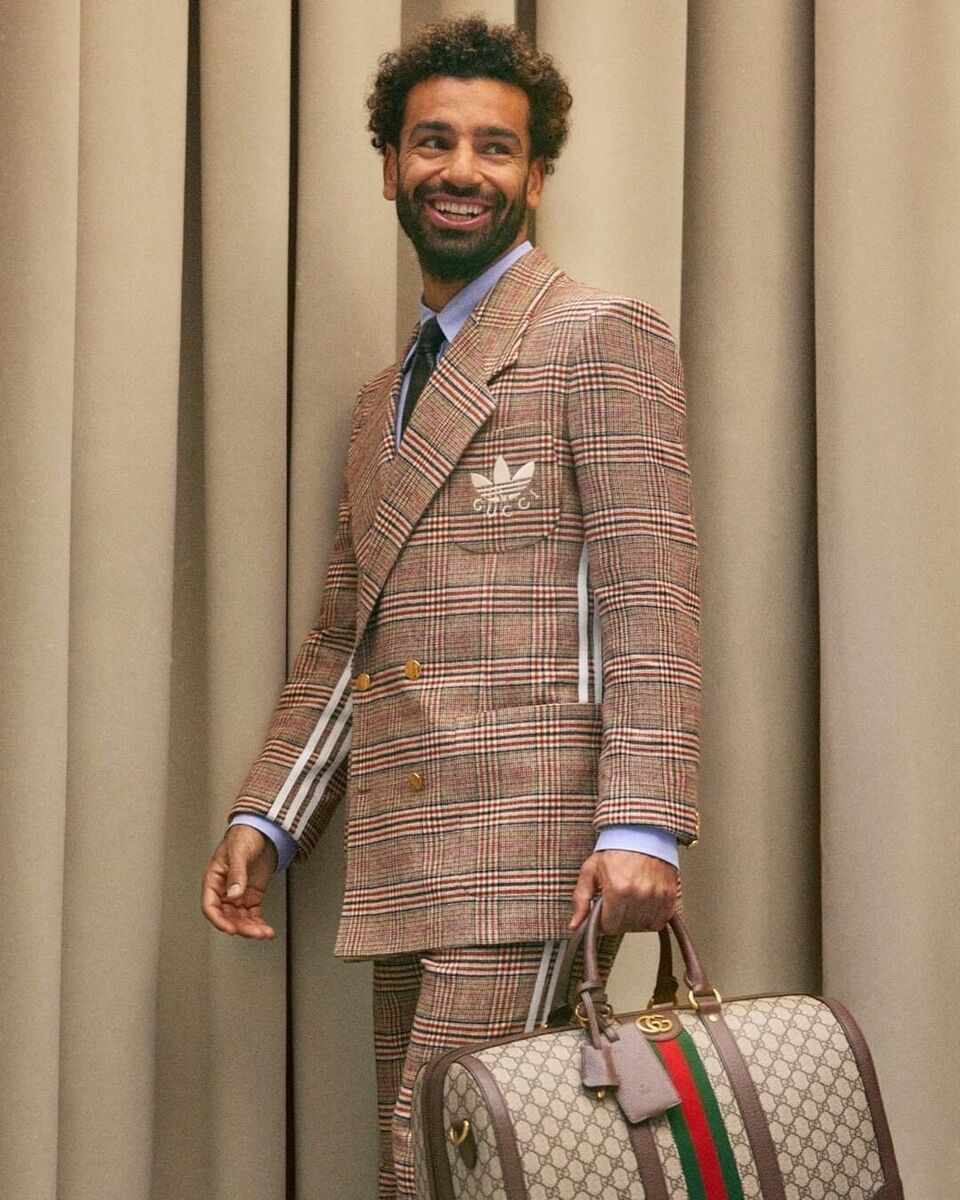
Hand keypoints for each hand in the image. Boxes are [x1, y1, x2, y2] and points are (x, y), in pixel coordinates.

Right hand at [201, 824, 278, 938]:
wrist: (263, 830)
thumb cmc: (244, 835)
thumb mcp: (238, 852)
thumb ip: (236, 873)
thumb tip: (234, 894)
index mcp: (214, 879)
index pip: (210, 905)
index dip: (219, 920)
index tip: (230, 929)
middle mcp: (224, 890)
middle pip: (227, 916)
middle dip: (241, 927)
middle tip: (254, 933)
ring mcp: (238, 893)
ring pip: (240, 918)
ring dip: (252, 928)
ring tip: (264, 933)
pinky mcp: (251, 895)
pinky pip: (252, 914)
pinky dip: (259, 923)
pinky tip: (266, 929)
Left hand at [569, 850, 677, 933]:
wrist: (642, 832)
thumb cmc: (616, 849)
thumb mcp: (590, 870)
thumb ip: (581, 899)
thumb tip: (574, 924)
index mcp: (618, 889)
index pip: (609, 926)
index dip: (603, 921)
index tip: (603, 911)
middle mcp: (639, 894)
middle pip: (626, 927)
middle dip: (617, 918)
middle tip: (615, 903)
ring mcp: (656, 895)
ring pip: (642, 926)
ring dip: (634, 919)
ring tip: (629, 901)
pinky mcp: (669, 894)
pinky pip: (659, 921)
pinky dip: (651, 918)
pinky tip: (642, 905)